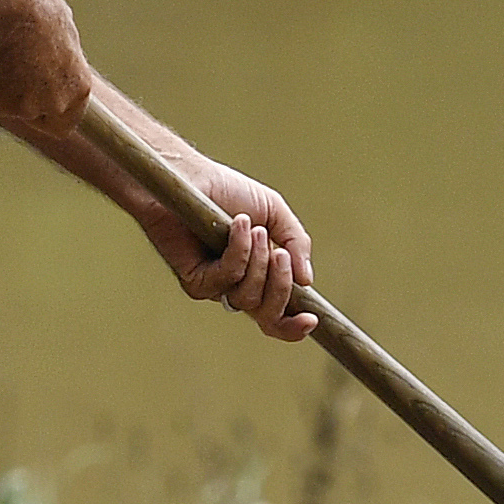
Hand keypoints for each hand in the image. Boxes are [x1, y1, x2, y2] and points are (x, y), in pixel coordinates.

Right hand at [0, 0, 93, 132]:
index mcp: (77, 88)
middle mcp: (51, 103)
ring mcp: (16, 107)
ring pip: (6, 101)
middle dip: (25, 96)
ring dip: (2, 84)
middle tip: (15, 65)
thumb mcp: (61, 27)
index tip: (42, 99)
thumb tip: (54, 58)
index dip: (52, 108)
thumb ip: (60, 55)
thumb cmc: (33, 8)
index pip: (66, 121)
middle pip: (35, 113)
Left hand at [155, 153, 316, 340]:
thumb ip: (296, 243)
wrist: (191, 177)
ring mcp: (215, 286)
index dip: (294, 326)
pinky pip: (226, 278)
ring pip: (248, 298)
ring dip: (259, 262)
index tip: (312, 319)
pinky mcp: (195, 281)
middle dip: (280, 287)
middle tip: (281, 256)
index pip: (277, 315)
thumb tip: (307, 281)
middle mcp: (237, 286)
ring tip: (257, 231)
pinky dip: (238, 251)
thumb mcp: (274, 212)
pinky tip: (237, 225)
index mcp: (259, 275)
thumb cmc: (228, 191)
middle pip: (267, 315)